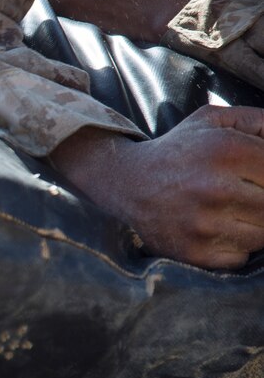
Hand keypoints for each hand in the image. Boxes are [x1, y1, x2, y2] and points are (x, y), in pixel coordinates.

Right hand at [50, 106, 263, 268]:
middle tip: (246, 195)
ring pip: (262, 235)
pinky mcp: (194, 251)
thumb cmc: (179, 151)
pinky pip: (240, 257)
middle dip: (262, 201)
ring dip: (254, 225)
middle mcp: (215, 189)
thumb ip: (260, 121)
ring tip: (233, 211)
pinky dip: (235, 247)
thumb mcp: (214, 120)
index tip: (255, 180)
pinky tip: (217, 229)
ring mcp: (203, 224)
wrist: (126, 183)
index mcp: (227, 152)